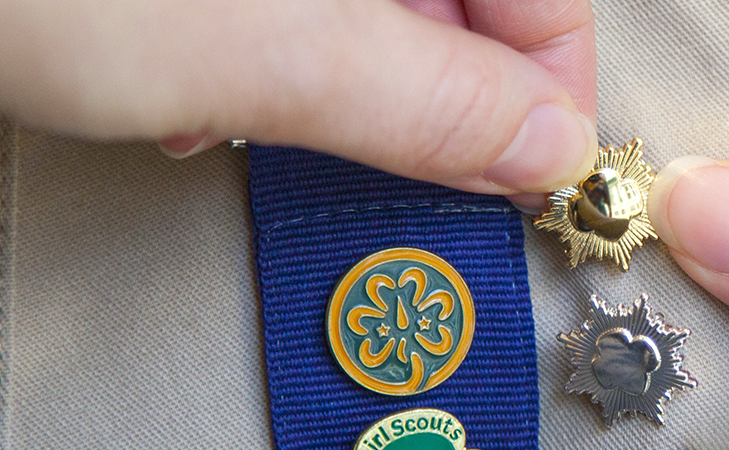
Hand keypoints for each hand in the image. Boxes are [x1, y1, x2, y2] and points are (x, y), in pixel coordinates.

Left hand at [0, 0, 597, 194]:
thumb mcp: (271, 56)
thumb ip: (431, 102)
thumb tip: (538, 144)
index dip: (546, 71)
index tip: (527, 157)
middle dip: (418, 78)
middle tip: (376, 149)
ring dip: (324, 70)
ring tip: (238, 110)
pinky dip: (253, 41)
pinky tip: (182, 80)